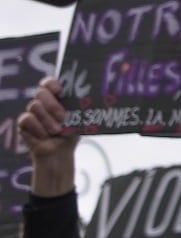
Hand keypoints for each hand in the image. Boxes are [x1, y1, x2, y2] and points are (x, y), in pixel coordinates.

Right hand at [18, 78, 76, 197]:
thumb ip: (82, 107)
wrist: (60, 154)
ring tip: (57, 131)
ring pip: (34, 106)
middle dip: (52, 104)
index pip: (49, 83)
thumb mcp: (79, 119)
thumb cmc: (71, 133)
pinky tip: (44, 135)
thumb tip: (99, 99)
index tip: (59, 90)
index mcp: (57, 97)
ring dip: (47, 120)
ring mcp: (32, 112)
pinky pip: (26, 119)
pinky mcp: (24, 124)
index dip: (51, 83)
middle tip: (62, 116)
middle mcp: (43, 102)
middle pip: (41, 92)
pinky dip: (37, 128)